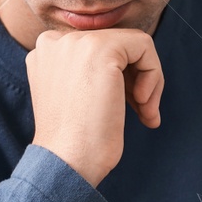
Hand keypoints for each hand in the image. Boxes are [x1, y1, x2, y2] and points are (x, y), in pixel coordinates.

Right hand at [25, 28, 163, 186]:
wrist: (68, 161)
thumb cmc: (77, 141)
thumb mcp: (77, 96)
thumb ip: (92, 71)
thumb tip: (133, 64)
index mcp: (46, 52)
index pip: (99, 49)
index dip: (120, 77)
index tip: (127, 105)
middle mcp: (56, 41)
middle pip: (118, 46)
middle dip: (137, 80)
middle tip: (144, 112)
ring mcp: (77, 42)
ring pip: (134, 45)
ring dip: (149, 81)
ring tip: (146, 113)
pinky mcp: (102, 48)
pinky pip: (144, 46)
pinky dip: (154, 75)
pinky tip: (142, 103)